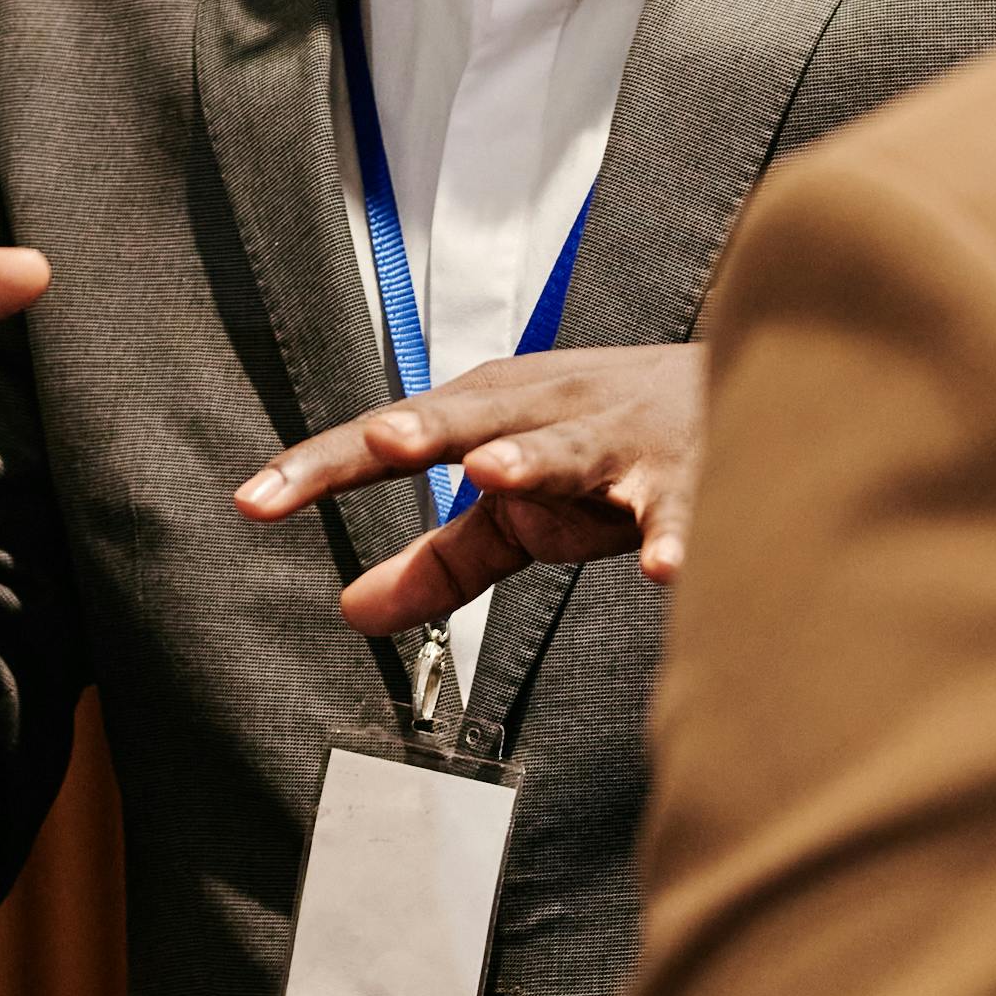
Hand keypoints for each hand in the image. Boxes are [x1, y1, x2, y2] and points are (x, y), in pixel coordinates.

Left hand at [235, 345, 706, 631]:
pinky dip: (675, 536)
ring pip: (572, 448)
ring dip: (535, 459)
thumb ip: (440, 560)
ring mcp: (620, 440)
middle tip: (384, 442)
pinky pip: (682, 510)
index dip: (320, 468)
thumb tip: (350, 611)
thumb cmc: (609, 448)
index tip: (251, 500)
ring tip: (497, 477)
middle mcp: (547, 412)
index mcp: (490, 414)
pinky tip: (663, 570)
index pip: (388, 442)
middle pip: (474, 420)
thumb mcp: (520, 505)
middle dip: (429, 429)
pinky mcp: (692, 478)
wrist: (743, 384)